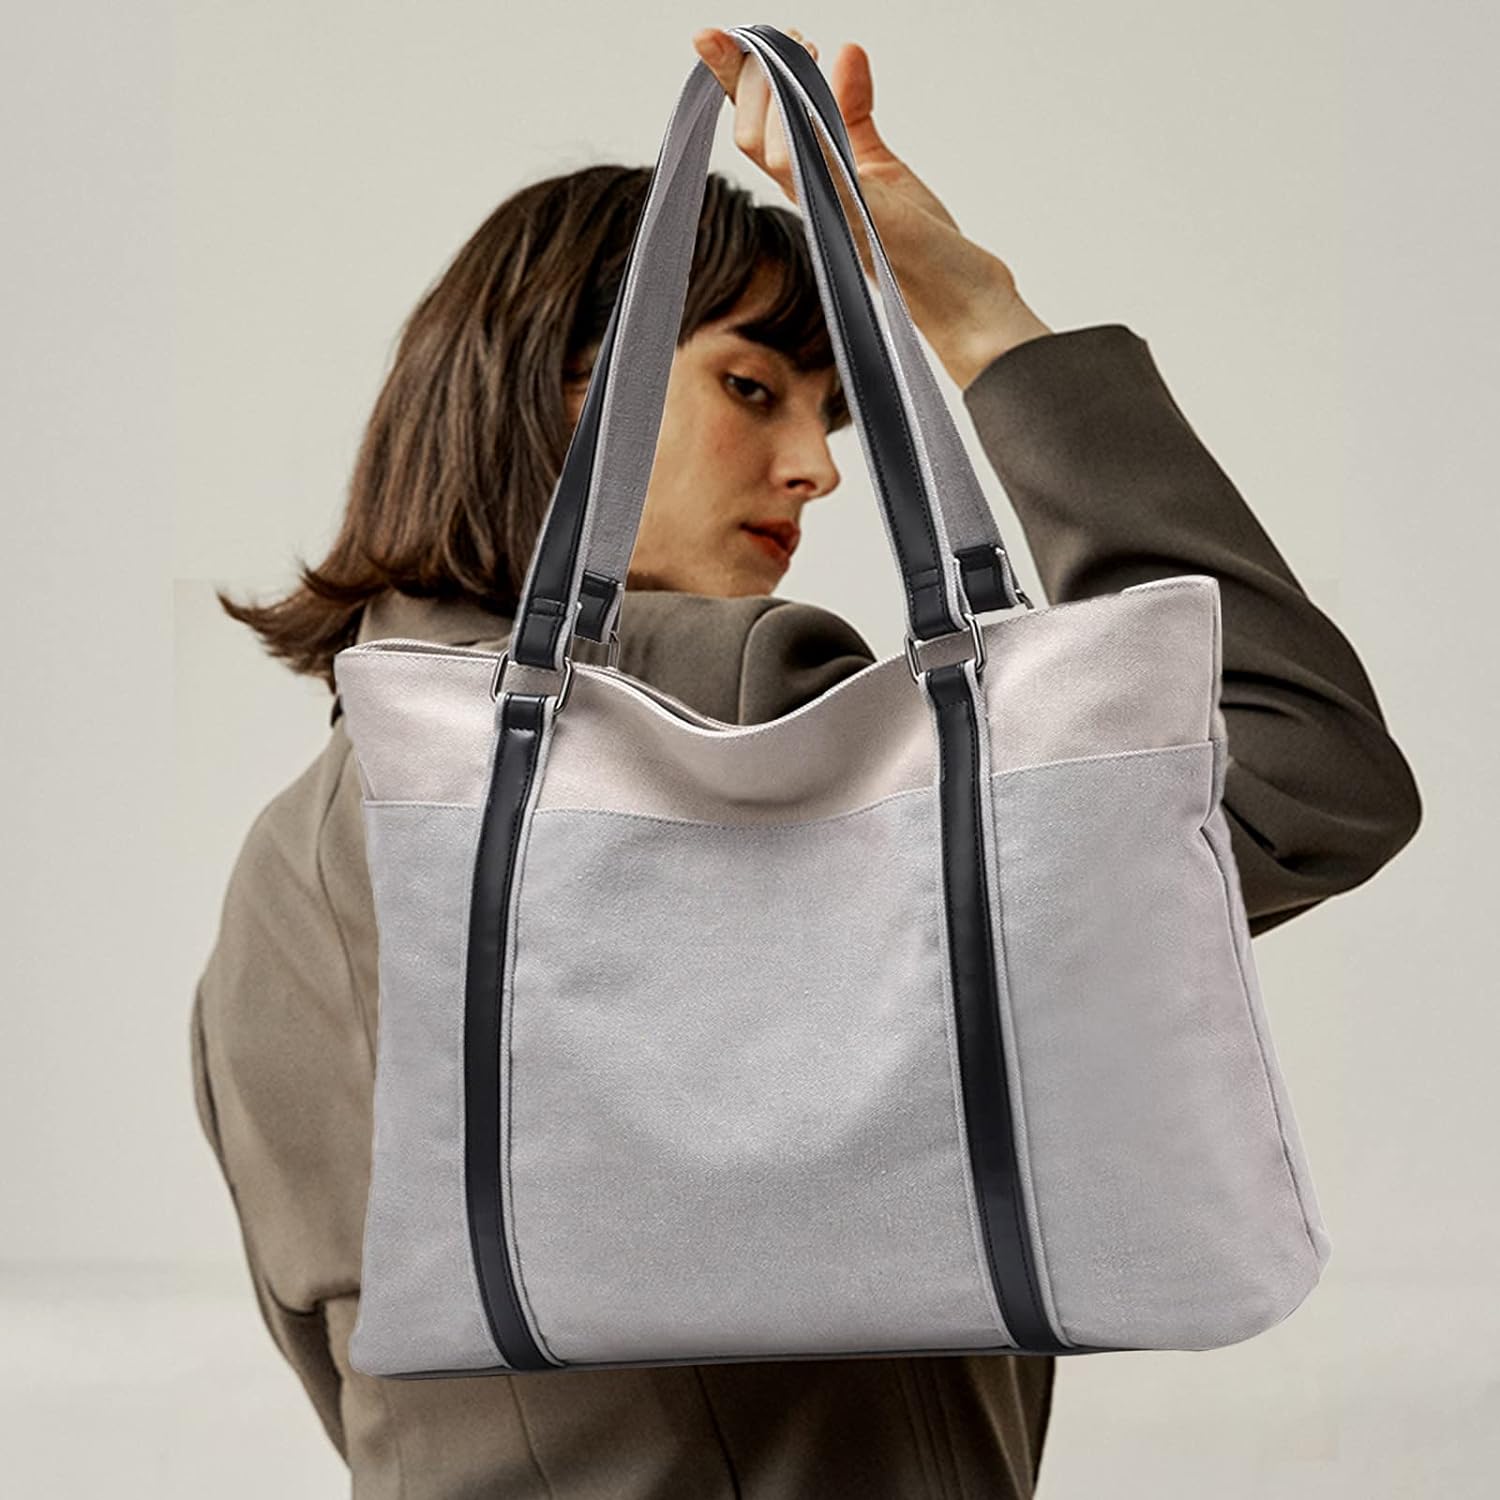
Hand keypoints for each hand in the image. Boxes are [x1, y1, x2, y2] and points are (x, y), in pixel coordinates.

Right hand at [691, 26, 1052, 386]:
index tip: (708, 34)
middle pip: (749, 131)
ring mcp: (827, 208)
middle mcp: (808, 195)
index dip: (729, 79)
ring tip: (807, 51)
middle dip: (759, 72)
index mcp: (807, 180)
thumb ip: (853, 109)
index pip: (754, 124)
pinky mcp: (857, 218)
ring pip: (770, 148)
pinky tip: (804, 93)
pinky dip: (802, 131)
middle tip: (800, 38)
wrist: (956, 294)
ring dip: (779, 90)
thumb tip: (846, 49)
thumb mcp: (879, 161)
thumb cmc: (918, 239)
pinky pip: (816, 171)